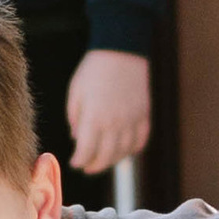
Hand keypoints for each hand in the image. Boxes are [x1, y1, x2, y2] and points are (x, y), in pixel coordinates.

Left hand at [65, 48, 150, 177]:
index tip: (75, 162)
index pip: (87, 151)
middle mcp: (115, 123)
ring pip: (125, 151)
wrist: (121, 50)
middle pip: (106, 156)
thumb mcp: (76, 92)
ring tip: (104, 159)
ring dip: (113, 160)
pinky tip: (125, 149)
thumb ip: (75, 118)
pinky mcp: (144, 114)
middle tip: (87, 167)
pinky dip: (133, 148)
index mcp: (95, 118)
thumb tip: (77, 137)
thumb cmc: (94, 70)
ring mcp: (132, 120)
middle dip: (95, 165)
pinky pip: (141, 139)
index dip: (79, 161)